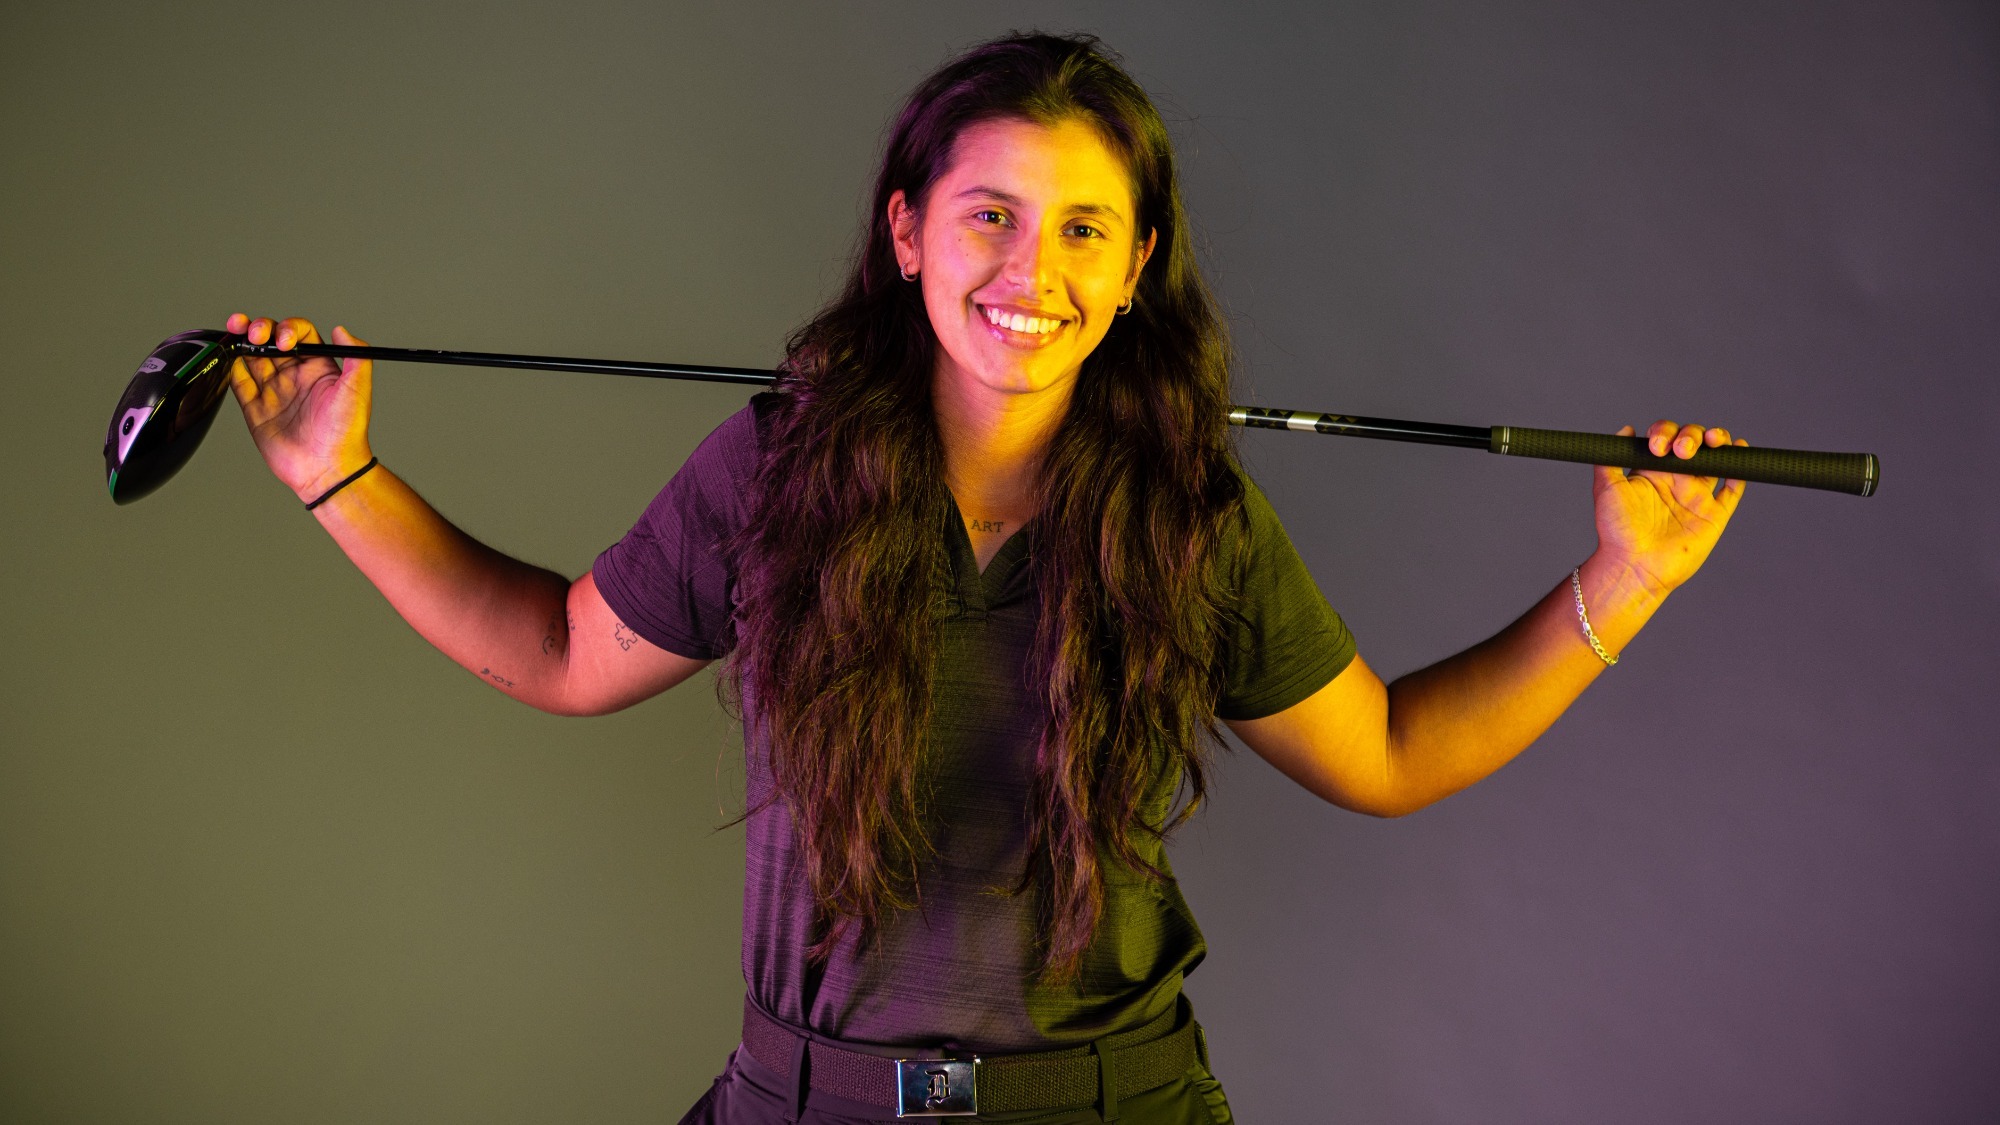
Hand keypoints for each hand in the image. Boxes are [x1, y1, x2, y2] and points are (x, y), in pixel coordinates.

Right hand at [224, 313, 374, 502]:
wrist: (327, 469)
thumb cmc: (346, 433)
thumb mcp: (358, 389)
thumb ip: (356, 356)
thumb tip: (342, 330)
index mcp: (318, 368)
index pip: (300, 335)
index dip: (288, 328)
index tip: (284, 339)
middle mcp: (294, 377)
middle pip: (271, 341)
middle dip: (260, 328)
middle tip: (255, 332)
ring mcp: (274, 392)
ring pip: (252, 356)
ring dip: (242, 340)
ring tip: (236, 330)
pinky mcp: (256, 409)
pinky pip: (239, 382)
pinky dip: (230, 366)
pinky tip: (228, 355)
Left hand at [1591, 420, 1747, 596]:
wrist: (1634, 566)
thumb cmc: (1617, 531)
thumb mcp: (1607, 489)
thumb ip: (1610, 458)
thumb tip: (1626, 429)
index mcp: (1653, 471)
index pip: (1667, 438)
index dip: (1666, 432)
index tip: (1658, 446)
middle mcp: (1676, 481)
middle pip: (1694, 443)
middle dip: (1693, 435)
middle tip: (1683, 450)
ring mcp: (1696, 497)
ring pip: (1716, 460)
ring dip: (1719, 442)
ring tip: (1715, 439)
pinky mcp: (1714, 516)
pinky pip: (1733, 490)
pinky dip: (1741, 470)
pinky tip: (1739, 450)